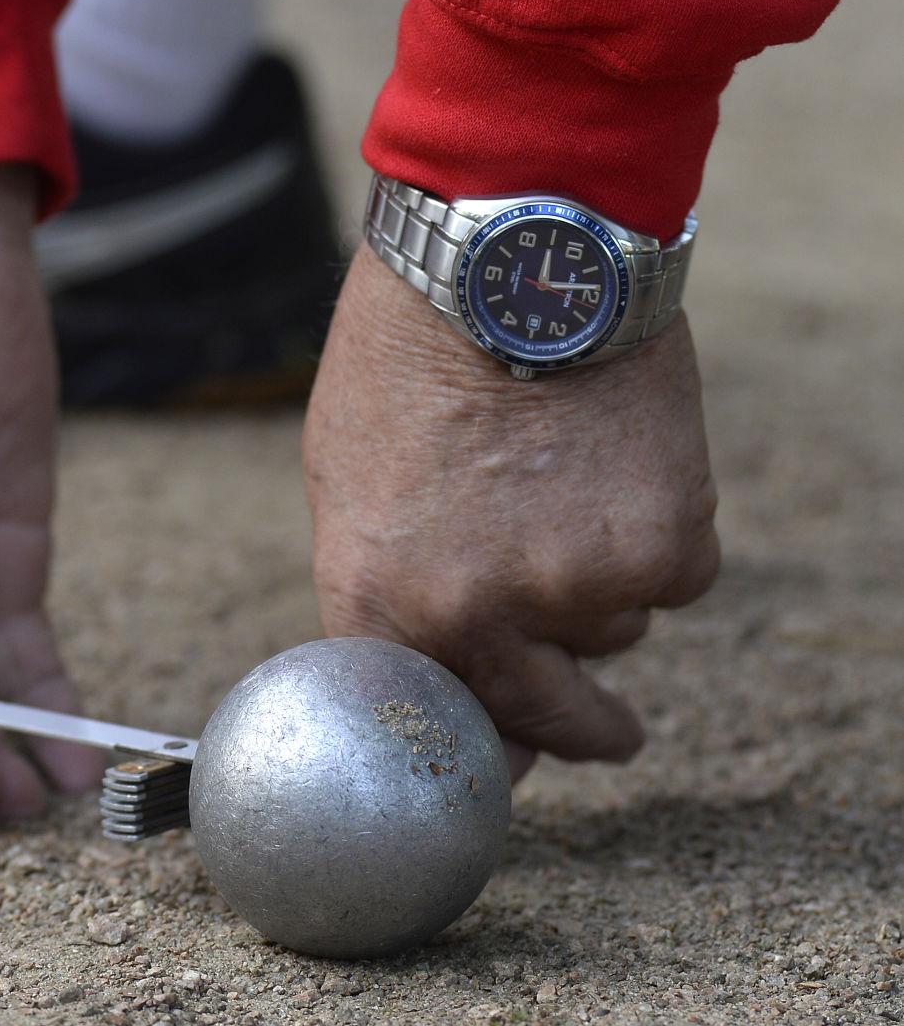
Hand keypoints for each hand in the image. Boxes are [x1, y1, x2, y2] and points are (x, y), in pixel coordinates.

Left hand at [303, 249, 720, 777]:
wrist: (506, 259)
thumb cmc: (409, 359)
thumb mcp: (348, 484)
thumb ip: (392, 587)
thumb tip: (436, 660)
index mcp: (377, 603)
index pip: (425, 724)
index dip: (472, 750)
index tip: (508, 766)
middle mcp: (472, 618)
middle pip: (541, 722)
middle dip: (577, 735)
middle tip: (605, 734)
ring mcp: (573, 591)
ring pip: (614, 636)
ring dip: (603, 590)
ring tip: (572, 489)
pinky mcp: (663, 549)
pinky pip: (676, 581)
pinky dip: (662, 539)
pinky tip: (625, 467)